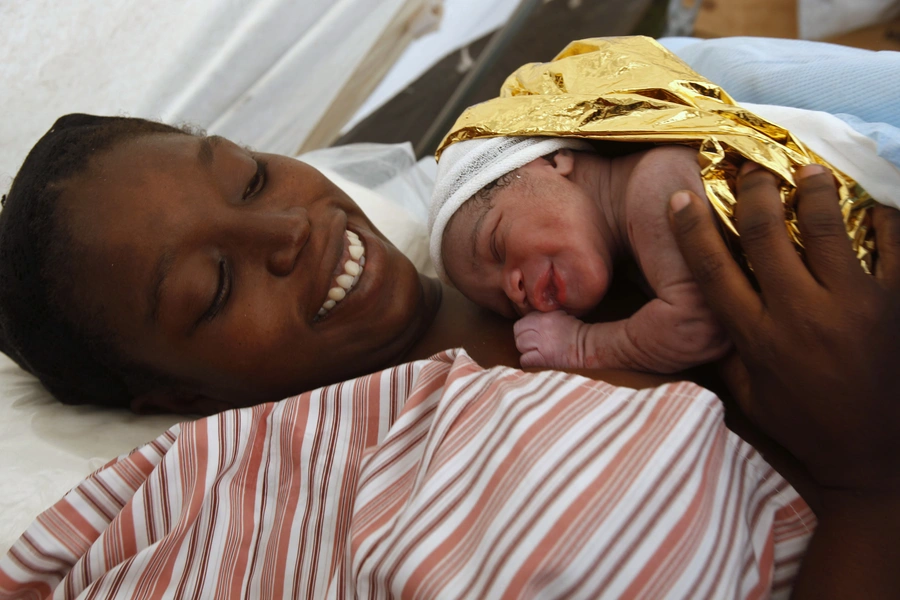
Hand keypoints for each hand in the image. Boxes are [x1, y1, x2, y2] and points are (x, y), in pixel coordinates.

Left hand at [514, 310, 585, 368]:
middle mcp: (540, 329)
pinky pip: (524, 360)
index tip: (531, 332)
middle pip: (518, 333)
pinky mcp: (543, 359)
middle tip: (532, 343)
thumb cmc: (575, 331)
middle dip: (523, 338)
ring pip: (520, 345)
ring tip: (535, 351)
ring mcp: (541, 344)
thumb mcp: (558, 315)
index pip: (521, 322)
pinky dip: (528, 361)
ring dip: (525, 349)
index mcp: (543, 317)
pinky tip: (536, 360)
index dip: (524, 328)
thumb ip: (542, 316)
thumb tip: (529, 319)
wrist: (588, 346)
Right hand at [668, 163, 899, 496]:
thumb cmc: (808, 428)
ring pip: (827, 228)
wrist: (875, 457)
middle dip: (754, 192)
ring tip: (808, 171)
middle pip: (767, 234)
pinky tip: (871, 206)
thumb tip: (707, 320)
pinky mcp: (895, 302)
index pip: (714, 269)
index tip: (683, 198)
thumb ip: (729, 354)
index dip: (693, 228)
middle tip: (751, 169)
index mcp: (758, 337)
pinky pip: (892, 245)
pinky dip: (883, 219)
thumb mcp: (752, 399)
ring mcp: (854, 305)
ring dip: (814, 191)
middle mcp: (801, 313)